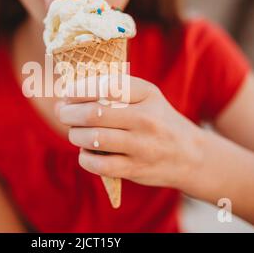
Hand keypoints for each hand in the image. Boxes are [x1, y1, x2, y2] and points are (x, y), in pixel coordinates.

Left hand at [57, 75, 205, 191]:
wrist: (191, 155)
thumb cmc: (158, 120)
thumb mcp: (146, 97)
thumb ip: (113, 91)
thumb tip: (67, 96)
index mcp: (146, 94)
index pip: (105, 86)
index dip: (78, 89)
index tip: (67, 92)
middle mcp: (145, 118)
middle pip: (93, 113)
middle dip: (68, 112)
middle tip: (63, 112)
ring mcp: (142, 146)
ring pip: (92, 138)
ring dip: (75, 135)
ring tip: (75, 132)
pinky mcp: (136, 169)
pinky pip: (98, 164)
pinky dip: (84, 158)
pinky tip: (86, 153)